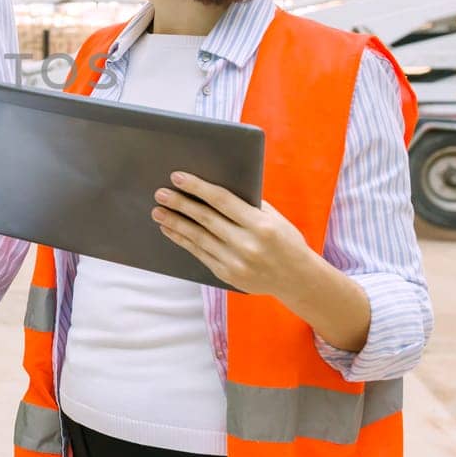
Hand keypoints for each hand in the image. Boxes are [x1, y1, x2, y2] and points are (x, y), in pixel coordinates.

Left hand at [151, 172, 320, 297]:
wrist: (297, 279)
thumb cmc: (285, 240)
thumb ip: (247, 204)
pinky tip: (170, 229)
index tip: (177, 177)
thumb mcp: (273, 217)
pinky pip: (199, 254)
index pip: (222, 201)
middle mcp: (247, 244)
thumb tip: (211, 187)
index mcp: (260, 224)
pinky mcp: (227, 275)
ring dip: (175, 223)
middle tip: (160, 193)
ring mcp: (236, 262)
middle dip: (180, 204)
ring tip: (158, 211)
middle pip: (205, 219)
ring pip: (198, 238)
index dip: (197, 187)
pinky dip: (182, 240)